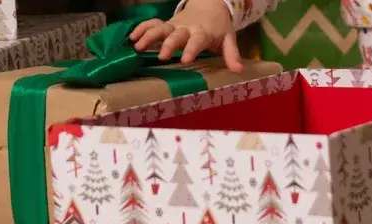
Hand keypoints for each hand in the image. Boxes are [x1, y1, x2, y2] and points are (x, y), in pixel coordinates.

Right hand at [127, 0, 244, 71]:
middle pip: (176, 34)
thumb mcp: (228, 38)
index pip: (197, 40)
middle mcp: (186, 28)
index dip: (191, 49)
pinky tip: (132, 37)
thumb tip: (239, 70)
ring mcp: (174, 25)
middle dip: (168, 44)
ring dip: (149, 36)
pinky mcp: (166, 24)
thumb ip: (231, 54)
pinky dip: (142, 28)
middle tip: (161, 56)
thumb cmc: (218, 27)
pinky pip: (152, 24)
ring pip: (160, 28)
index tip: (185, 59)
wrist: (210, 5)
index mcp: (202, 32)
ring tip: (137, 47)